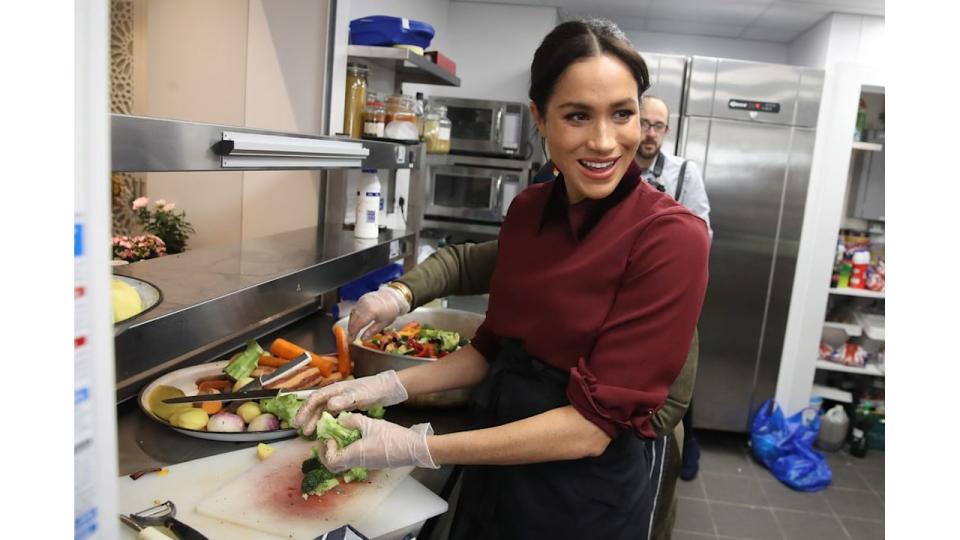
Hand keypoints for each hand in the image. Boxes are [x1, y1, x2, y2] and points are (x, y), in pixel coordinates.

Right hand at [293, 371, 407, 434]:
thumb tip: (329, 405)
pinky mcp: (346, 405)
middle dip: (306, 416)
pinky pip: (331, 413)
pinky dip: (325, 421)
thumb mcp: (361, 395)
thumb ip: (346, 399)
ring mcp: (340, 399)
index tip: (298, 422)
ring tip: (309, 433)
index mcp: (336, 389)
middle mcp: (335, 393)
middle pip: (316, 404)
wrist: (387, 388)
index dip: (305, 410)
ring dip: (315, 420)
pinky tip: (323, 429)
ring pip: (322, 410)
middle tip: (300, 430)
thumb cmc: (374, 389)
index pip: (315, 399)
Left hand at [318, 413, 437, 471]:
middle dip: (327, 453)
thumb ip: (353, 421)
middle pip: (334, 465)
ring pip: (343, 463)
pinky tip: (354, 437)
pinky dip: (347, 451)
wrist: (413, 449)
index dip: (325, 450)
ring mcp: (365, 464)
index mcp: (354, 455)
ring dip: (337, 451)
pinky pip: (353, 460)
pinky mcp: (371, 462)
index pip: (330, 460)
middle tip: (328, 440)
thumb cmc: (392, 437)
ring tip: (340, 436)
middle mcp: (357, 463)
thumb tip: (340, 419)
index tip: (329, 437)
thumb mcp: (371, 424)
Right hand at [348, 286, 409, 339]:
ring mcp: (362, 301)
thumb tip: (363, 339)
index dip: (353, 333)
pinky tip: (354, 324)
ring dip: (351, 324)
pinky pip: (354, 309)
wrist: (392, 297)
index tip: (351, 340)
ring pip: (352, 314)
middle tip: (350, 338)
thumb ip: (372, 331)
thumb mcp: (383, 323)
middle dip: (351, 329)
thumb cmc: (390, 311)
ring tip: (352, 333)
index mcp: (371, 311)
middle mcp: (365, 305)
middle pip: (353, 319)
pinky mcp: (361, 299)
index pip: (358, 324)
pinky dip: (353, 317)